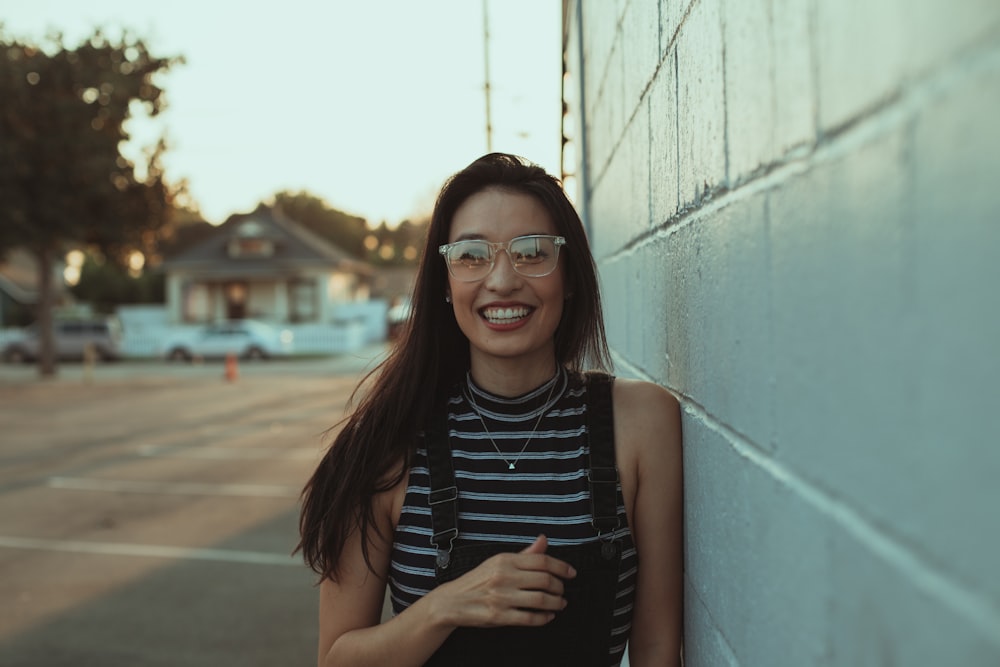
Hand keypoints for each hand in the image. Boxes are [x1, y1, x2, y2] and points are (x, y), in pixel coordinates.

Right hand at [429, 535, 576, 628]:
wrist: (452, 601)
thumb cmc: (477, 581)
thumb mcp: (498, 561)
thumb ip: (524, 554)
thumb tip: (543, 540)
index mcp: (505, 560)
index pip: (541, 560)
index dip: (561, 567)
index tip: (571, 572)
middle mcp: (504, 577)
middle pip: (544, 580)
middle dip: (559, 587)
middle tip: (562, 590)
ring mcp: (502, 597)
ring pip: (540, 600)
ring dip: (555, 603)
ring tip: (560, 603)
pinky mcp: (499, 616)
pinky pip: (529, 618)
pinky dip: (544, 618)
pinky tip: (548, 616)